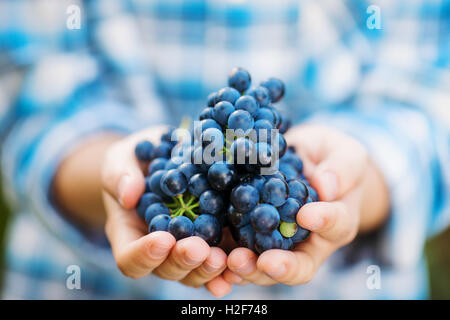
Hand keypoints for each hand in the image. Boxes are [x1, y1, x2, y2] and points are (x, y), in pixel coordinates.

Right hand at [101, 126, 231, 296]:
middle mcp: (158, 249)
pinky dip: (231, 266)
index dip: (144, 255)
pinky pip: (221, 260)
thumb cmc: (137, 160)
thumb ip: (120, 174)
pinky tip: (245, 260)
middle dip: (183, 261)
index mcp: (130, 232)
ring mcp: (186, 247)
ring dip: (208, 268)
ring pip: (195, 273)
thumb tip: (128, 195)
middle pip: (166, 270)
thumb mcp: (122, 159)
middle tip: (199, 248)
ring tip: (223, 257)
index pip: (129, 258)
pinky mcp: (213, 240)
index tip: (163, 239)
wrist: (166, 156)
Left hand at [224, 124, 388, 285]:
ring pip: (265, 266)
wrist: (304, 160)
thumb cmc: (330, 157)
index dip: (323, 222)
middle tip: (263, 262)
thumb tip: (325, 186)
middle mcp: (307, 240)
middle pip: (298, 265)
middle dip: (279, 266)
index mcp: (336, 220)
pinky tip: (212, 255)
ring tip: (233, 260)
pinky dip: (226, 258)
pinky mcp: (249, 233)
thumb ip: (342, 168)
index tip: (306, 214)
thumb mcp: (345, 154)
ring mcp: (277, 241)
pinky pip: (239, 250)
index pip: (336, 225)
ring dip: (249, 268)